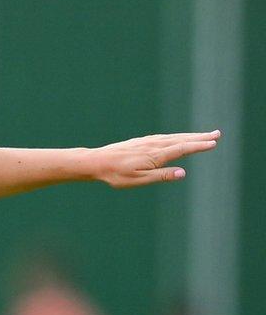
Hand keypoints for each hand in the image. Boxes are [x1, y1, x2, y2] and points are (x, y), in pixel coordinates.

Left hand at [92, 130, 219, 187]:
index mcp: (155, 155)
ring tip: (204, 135)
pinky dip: (175, 136)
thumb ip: (161, 176)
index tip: (213, 143)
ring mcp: (146, 142)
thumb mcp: (138, 180)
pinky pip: (163, 137)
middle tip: (217, 134)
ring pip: (172, 137)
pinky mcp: (140, 142)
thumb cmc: (116, 174)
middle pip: (180, 140)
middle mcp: (153, 145)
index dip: (198, 146)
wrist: (96, 161)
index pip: (182, 149)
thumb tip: (183, 173)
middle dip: (199, 137)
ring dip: (189, 136)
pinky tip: (177, 138)